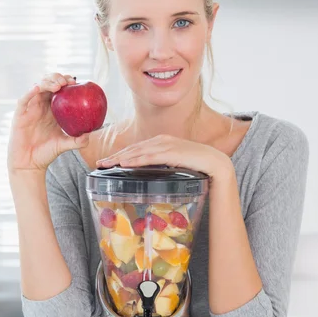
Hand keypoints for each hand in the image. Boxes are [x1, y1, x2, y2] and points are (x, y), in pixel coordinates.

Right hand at [7, 73, 89, 173]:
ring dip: (47, 82)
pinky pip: (23, 100)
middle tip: (67, 81)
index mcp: (52, 110)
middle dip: (57, 78)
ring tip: (58, 85)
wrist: (30, 164)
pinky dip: (30, 92)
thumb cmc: (46, 153)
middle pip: (47, 84)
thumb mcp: (64, 145)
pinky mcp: (19, 115)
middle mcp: (40, 106)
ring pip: (36, 88)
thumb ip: (77, 141)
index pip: (58, 89)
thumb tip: (90, 134)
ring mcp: (29, 109)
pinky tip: (37, 88)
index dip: (65, 82)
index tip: (75, 82)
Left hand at [96, 134, 232, 179]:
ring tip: (107, 165)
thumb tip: (148, 176)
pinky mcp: (172, 152)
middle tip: (100, 164)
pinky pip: (150, 157)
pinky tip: (125, 164)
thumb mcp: (174, 166)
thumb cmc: (197, 168)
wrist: (218, 166)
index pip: (136, 148)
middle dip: (115, 157)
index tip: (106, 162)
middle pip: (133, 148)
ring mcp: (167, 145)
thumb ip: (161, 167)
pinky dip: (135, 160)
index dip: (120, 154)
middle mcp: (162, 140)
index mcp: (162, 142)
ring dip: (121, 158)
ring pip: (138, 152)